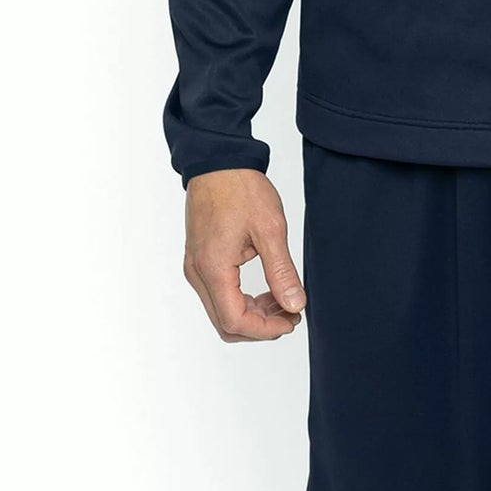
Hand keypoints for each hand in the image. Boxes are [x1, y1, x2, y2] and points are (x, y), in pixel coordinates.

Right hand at [182, 168, 306, 341]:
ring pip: (221, 311)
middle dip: (260, 326)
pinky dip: (242, 299)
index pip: (235, 320)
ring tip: (283, 301)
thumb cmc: (240, 188)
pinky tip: (266, 289)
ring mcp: (195, 267)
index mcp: (213, 268)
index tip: (292, 321)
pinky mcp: (199, 259)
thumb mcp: (270, 228)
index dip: (265, 330)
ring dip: (252, 314)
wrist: (218, 161)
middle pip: (225, 323)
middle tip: (291, 314)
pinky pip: (218, 294)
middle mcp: (198, 273)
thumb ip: (281, 271)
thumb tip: (294, 305)